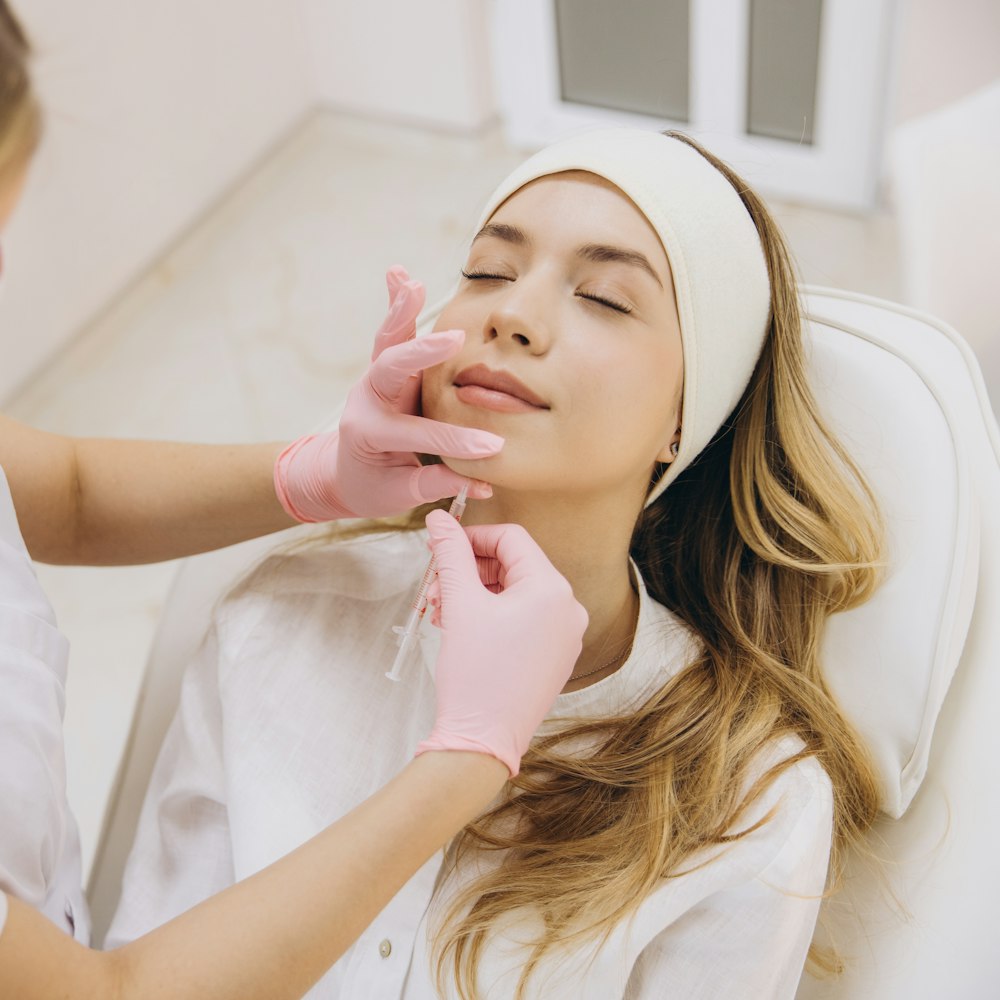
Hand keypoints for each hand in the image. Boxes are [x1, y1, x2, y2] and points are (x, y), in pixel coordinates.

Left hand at [274, 267, 502, 520]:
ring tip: (410, 282)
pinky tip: (400, 274)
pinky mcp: (385, 368)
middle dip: (422, 354)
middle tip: (452, 339)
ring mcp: (374, 380)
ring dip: (400, 311)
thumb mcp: (400, 495)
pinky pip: (391, 333)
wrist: (344, 473)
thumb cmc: (375, 486)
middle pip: (391, 371)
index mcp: (369, 434)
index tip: (493, 448)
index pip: (418, 434)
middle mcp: (368, 400)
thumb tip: (483, 484)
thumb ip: (437, 484)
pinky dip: (397, 305)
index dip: (457, 442)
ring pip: (387, 342)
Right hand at [415, 510, 588, 776]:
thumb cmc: (475, 674)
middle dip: (469, 571)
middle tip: (434, 587)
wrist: (483, 742)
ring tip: (441, 612)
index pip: (511, 538)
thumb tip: (439, 518)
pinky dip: (492, 616)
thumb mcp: (460, 603)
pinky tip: (461, 628)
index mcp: (552, 589)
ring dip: (475, 594)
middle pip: (514, 565)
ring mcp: (565, 635)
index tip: (439, 547)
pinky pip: (525, 620)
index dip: (471, 537)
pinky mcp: (555, 657)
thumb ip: (450, 553)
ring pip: (516, 593)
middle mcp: (569, 608)